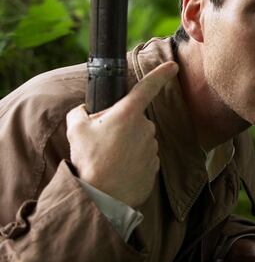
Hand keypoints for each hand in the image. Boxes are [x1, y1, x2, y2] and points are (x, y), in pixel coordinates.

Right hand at [66, 61, 177, 207]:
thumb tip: (85, 111)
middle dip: (121, 126)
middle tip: (102, 142)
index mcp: (128, 113)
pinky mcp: (155, 165)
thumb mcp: (75, 128)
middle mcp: (145, 127)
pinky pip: (143, 156)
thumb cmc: (90, 160)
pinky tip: (118, 170)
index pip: (147, 87)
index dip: (161, 74)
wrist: (104, 196)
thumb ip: (80, 112)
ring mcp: (152, 147)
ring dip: (126, 144)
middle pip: (134, 120)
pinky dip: (131, 161)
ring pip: (139, 139)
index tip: (173, 66)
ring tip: (108, 158)